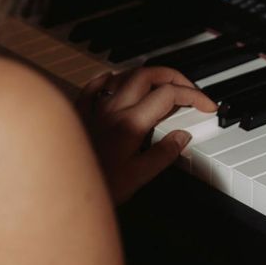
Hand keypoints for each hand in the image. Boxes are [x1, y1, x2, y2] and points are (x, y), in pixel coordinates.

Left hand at [77, 67, 216, 203]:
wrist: (58, 189)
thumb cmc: (96, 186)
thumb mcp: (138, 177)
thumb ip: (163, 154)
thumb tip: (182, 137)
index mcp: (132, 123)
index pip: (169, 95)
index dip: (194, 96)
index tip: (207, 105)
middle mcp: (113, 109)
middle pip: (148, 75)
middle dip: (174, 76)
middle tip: (189, 89)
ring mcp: (95, 109)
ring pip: (124, 76)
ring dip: (147, 75)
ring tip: (162, 85)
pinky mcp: (80, 114)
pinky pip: (94, 86)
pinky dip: (109, 79)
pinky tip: (114, 80)